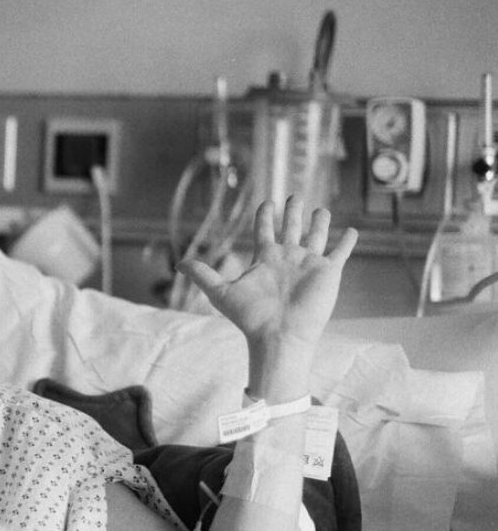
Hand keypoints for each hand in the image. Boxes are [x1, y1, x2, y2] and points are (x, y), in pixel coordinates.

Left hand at [177, 197, 357, 347]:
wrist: (279, 334)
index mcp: (265, 259)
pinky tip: (352, 230)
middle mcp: (287, 258)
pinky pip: (340, 252)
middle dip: (292, 212)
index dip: (265, 216)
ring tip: (321, 209)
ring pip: (316, 236)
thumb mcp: (221, 292)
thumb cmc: (250, 317)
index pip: (265, 231)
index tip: (266, 203)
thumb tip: (178, 265)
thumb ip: (202, 275)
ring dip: (319, 222)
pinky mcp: (328, 272)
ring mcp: (308, 264)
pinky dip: (347, 241)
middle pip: (290, 228)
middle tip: (294, 195)